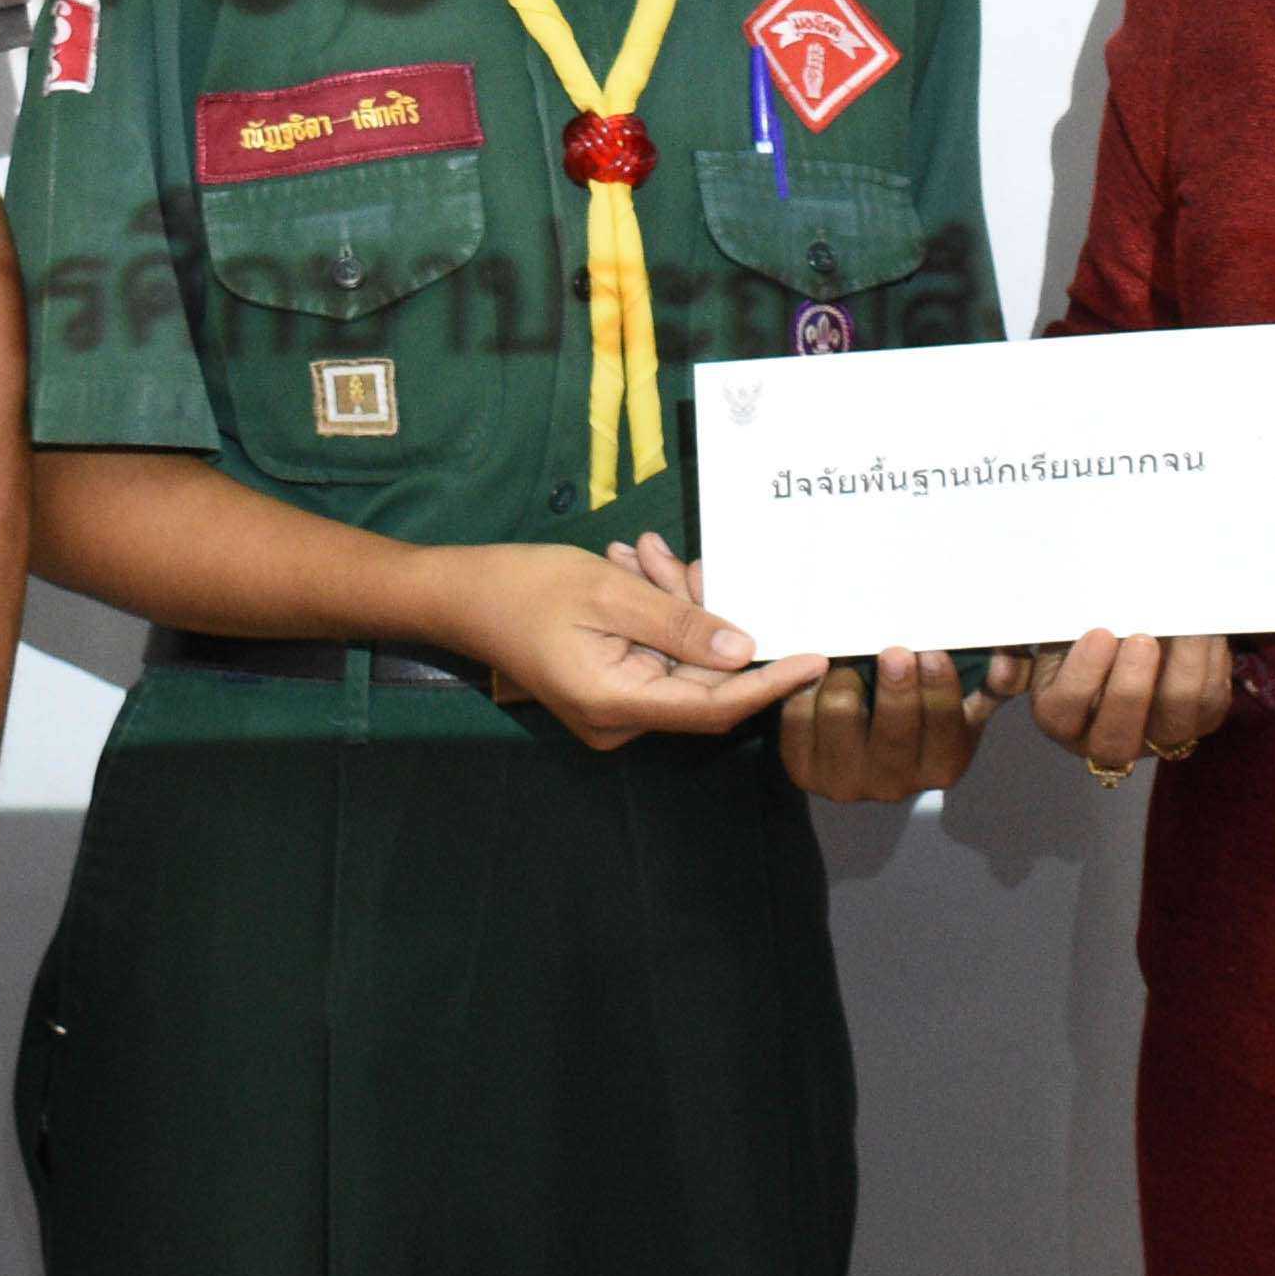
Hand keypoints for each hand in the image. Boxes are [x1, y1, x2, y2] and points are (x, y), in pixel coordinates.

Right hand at [431, 540, 826, 749]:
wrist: (458, 594)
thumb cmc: (524, 588)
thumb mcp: (609, 592)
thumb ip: (680, 624)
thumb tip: (743, 651)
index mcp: (617, 704)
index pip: (716, 707)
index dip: (770, 682)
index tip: (816, 656)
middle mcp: (618, 720)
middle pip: (699, 680)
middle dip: (709, 616)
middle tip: (687, 562)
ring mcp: (611, 707)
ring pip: (678, 659)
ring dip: (674, 603)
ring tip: (645, 555)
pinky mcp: (607, 686)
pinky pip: (653, 652)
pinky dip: (655, 612)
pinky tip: (636, 567)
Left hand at [778, 643, 1000, 800]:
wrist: (867, 750)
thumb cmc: (924, 716)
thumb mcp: (967, 704)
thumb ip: (994, 682)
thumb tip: (1006, 662)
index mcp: (943, 765)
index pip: (944, 725)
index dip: (939, 688)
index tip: (933, 653)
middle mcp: (895, 784)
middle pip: (892, 728)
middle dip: (895, 686)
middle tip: (894, 650)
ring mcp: (845, 780)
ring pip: (841, 716)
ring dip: (847, 677)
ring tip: (851, 654)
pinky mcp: (803, 769)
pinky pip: (798, 717)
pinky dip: (807, 686)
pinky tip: (818, 667)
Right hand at [1019, 629, 1233, 771]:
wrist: (1134, 624)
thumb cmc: (1082, 630)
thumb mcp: (1048, 635)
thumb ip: (1019, 649)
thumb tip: (1001, 669)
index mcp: (1062, 717)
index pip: (1063, 712)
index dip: (1081, 677)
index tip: (1098, 632)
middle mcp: (1106, 739)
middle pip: (1117, 737)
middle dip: (1130, 688)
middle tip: (1140, 638)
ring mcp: (1156, 738)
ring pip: (1174, 724)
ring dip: (1182, 672)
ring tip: (1185, 627)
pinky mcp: (1198, 724)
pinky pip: (1210, 705)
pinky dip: (1211, 665)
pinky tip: (1207, 629)